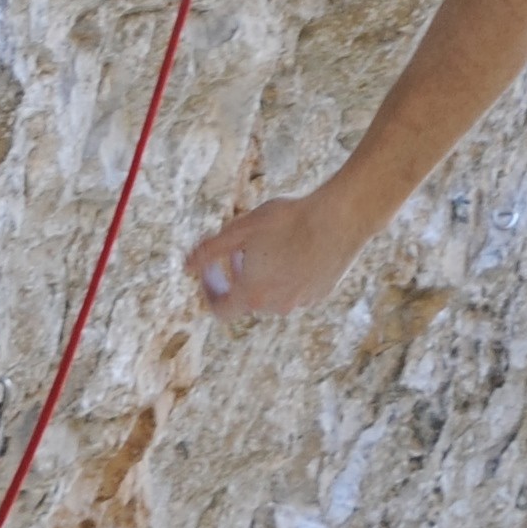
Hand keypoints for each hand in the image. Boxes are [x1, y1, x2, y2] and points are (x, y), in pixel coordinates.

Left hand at [185, 188, 359, 322]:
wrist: (340, 218)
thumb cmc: (288, 220)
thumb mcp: (240, 229)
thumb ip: (209, 251)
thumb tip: (185, 266)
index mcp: (253, 295)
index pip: (220, 309)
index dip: (209, 290)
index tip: (211, 269)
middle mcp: (278, 306)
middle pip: (248, 298)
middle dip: (239, 274)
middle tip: (242, 245)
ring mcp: (303, 301)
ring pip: (274, 293)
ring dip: (265, 274)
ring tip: (272, 241)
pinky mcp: (323, 292)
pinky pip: (297, 287)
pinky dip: (289, 272)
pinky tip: (297, 244)